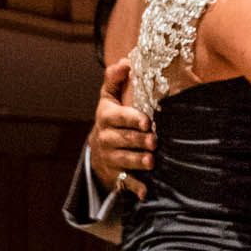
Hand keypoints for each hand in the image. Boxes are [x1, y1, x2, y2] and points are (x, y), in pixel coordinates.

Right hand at [90, 56, 154, 200]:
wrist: (97, 151)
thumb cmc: (111, 119)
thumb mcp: (108, 99)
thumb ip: (115, 79)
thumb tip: (127, 59)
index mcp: (106, 117)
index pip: (118, 117)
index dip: (132, 119)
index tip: (147, 121)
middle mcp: (107, 138)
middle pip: (123, 140)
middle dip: (138, 141)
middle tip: (154, 141)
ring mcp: (111, 157)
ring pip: (124, 160)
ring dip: (138, 162)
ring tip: (151, 161)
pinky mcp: (116, 174)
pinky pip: (125, 182)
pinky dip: (135, 188)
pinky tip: (146, 192)